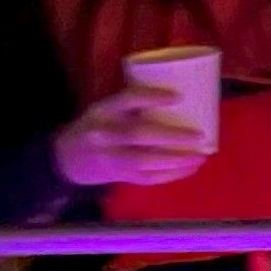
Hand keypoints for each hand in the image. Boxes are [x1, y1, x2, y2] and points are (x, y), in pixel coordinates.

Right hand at [55, 88, 210, 188]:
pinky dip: (173, 174)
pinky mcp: (119, 176)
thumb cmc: (100, 126)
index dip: (151, 97)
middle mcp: (105, 134)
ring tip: (201, 155)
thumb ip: (135, 104)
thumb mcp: (107, 109)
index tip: (178, 96)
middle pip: (139, 134)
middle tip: (199, 135)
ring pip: (145, 161)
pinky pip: (148, 178)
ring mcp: (111, 158)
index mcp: (103, 111)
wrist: (68, 159)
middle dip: (172, 136)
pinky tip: (191, 167)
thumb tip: (184, 93)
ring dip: (177, 160)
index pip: (127, 100)